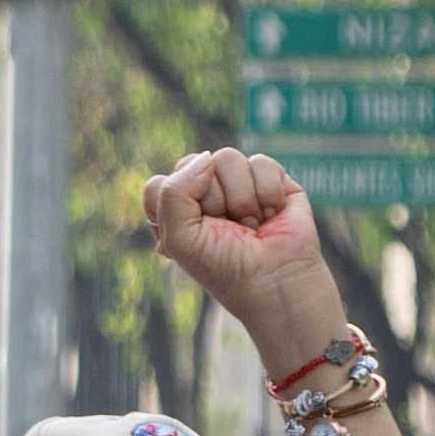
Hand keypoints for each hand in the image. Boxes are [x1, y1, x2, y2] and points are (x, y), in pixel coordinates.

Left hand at [142, 148, 342, 350]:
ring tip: (250, 223)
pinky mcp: (271, 177)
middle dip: (212, 201)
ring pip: (226, 158)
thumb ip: (174, 192)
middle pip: (193, 163)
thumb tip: (206, 157)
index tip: (196, 233)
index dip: (178, 205)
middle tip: (228, 229)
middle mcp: (203, 191)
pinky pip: (260, 162)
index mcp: (173, 208)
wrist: (275, 279)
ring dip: (241, 198)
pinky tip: (272, 213)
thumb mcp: (180, 237)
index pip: (159, 183)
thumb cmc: (223, 265)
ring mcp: (237, 182)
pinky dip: (267, 192)